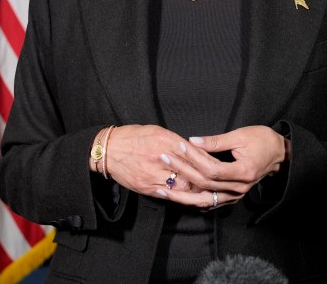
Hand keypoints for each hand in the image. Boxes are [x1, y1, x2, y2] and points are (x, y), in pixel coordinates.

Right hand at [100, 124, 220, 204]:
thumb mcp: (156, 131)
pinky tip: (189, 196)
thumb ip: (175, 141)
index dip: (207, 160)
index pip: (193, 153)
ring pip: (181, 185)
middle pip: (190, 170)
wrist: (108, 150)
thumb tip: (193, 149)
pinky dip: (180, 195)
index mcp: (165, 140)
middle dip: (205, 177)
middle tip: (218, 181)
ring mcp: (153, 174)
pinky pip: (168, 193)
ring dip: (195, 189)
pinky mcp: (146, 186)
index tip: (217, 165)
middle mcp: (160, 157)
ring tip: (207, 191)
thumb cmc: (133, 137)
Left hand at [164, 126, 287, 209]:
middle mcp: (239, 188)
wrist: (279, 153)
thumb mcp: (239, 136)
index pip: (212, 169)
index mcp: (243, 172)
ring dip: (182, 196)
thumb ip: (215, 141)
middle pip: (205, 185)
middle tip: (164, 159)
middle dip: (182, 171)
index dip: (194, 158)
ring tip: (162, 190)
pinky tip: (178, 197)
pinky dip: (194, 200)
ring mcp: (236, 195)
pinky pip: (210, 202)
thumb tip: (193, 141)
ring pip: (205, 200)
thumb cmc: (262, 140)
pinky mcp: (232, 196)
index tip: (179, 146)